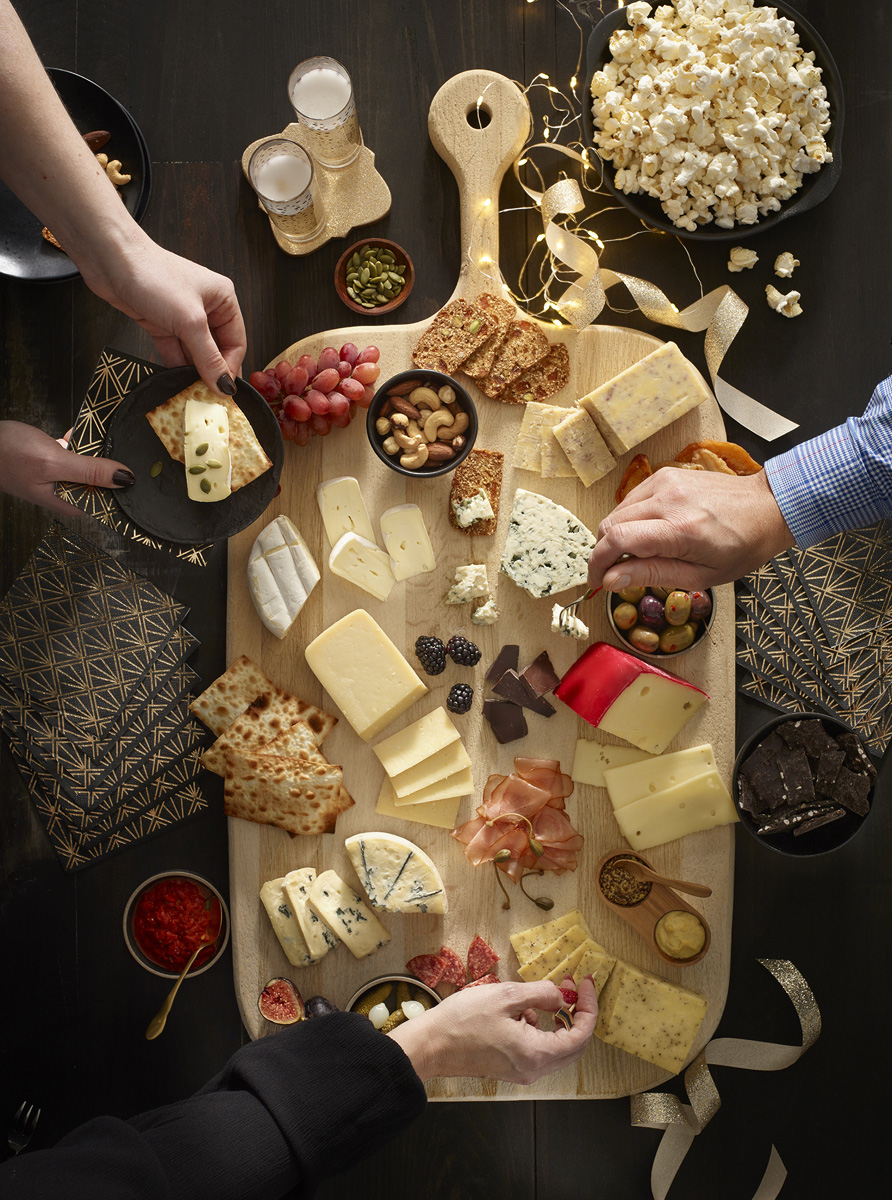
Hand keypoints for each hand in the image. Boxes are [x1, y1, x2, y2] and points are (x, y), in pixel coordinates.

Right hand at [0, 421, 134, 515]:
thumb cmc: (7, 454)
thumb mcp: (54, 462)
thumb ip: (89, 471)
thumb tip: (125, 479)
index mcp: (70, 502)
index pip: (109, 501)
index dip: (125, 488)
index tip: (144, 474)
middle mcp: (68, 492)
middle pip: (103, 482)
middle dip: (113, 465)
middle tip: (127, 446)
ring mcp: (61, 476)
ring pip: (91, 465)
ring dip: (97, 451)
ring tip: (107, 436)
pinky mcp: (55, 460)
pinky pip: (77, 452)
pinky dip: (81, 442)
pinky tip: (79, 433)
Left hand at [79, 234, 246, 396]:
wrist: (111, 260)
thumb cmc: (153, 275)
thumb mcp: (189, 321)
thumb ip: (208, 357)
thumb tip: (225, 384)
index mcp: (223, 299)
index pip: (236, 343)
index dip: (230, 368)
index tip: (223, 391)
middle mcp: (206, 308)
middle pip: (216, 350)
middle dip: (211, 372)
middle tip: (209, 397)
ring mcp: (182, 317)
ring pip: (194, 353)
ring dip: (192, 372)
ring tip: (192, 393)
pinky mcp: (162, 323)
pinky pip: (175, 351)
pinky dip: (175, 366)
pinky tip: (175, 382)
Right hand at [388, 976, 597, 1084]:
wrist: (430, 1045)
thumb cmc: (463, 1021)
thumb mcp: (506, 996)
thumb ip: (540, 994)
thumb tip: (562, 996)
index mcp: (536, 1054)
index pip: (580, 1036)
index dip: (588, 1007)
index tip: (584, 984)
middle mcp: (533, 1069)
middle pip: (572, 1044)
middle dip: (575, 1013)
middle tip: (570, 987)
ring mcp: (522, 1071)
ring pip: (554, 1045)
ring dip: (555, 1018)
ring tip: (537, 994)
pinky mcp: (510, 1067)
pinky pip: (536, 1047)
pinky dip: (537, 1026)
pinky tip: (518, 1010)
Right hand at [587, 467, 794, 591]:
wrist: (767, 507)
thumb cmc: (742, 545)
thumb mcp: (700, 576)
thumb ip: (652, 574)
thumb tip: (612, 580)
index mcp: (680, 529)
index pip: (618, 540)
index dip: (598, 563)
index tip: (597, 579)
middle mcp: (669, 499)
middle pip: (610, 524)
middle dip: (605, 552)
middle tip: (616, 571)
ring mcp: (666, 481)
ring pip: (617, 511)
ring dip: (617, 535)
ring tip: (637, 552)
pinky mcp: (666, 474)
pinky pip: (632, 499)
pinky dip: (630, 518)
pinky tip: (649, 531)